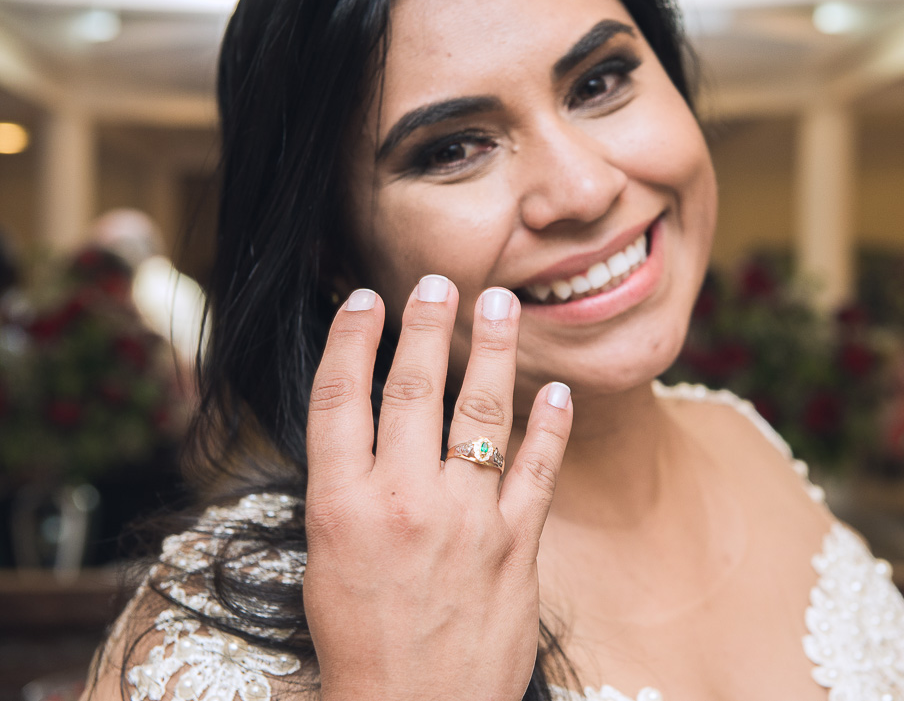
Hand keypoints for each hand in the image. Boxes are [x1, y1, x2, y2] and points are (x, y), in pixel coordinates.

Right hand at [303, 277, 572, 700]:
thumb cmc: (361, 643)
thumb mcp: (328, 561)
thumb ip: (349, 491)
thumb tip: (369, 427)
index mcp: (341, 505)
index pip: (340, 398)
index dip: (353, 338)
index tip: (366, 298)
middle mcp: (401, 502)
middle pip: (413, 390)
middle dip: (427, 325)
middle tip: (439, 281)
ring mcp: (464, 520)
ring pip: (479, 413)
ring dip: (491, 351)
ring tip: (501, 305)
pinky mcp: (516, 545)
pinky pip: (538, 469)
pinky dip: (550, 425)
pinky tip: (555, 389)